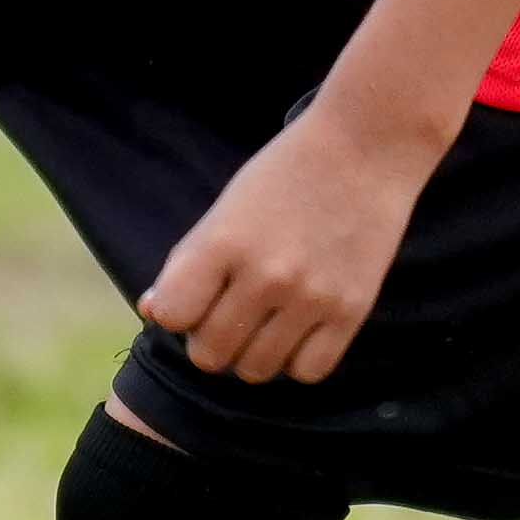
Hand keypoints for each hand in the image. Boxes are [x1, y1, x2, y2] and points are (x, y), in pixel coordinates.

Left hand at [141, 100, 441, 383]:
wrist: (366, 148)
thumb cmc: (285, 175)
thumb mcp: (225, 209)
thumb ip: (187, 263)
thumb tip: (154, 313)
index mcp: (224, 242)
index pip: (173, 316)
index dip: (179, 311)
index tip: (197, 295)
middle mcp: (266, 275)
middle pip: (210, 354)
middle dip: (211, 339)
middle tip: (231, 310)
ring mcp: (311, 297)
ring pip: (256, 371)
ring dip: (252, 353)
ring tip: (265, 320)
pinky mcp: (351, 311)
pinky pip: (307, 372)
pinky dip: (297, 359)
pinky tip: (299, 328)